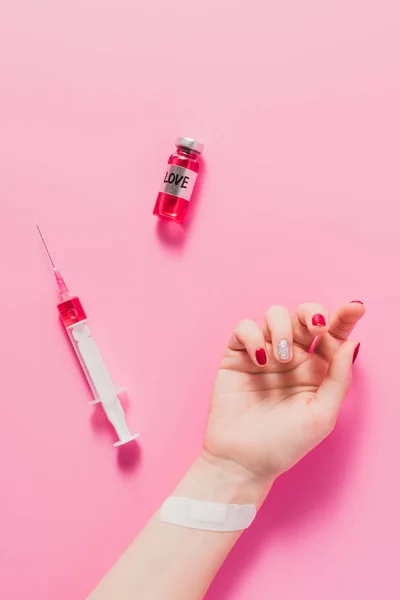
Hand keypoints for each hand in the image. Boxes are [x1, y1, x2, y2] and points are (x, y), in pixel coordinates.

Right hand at [203, 302, 364, 497]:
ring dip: (282, 329)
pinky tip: (259, 360)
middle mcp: (292, 357)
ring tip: (282, 358)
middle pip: (304, 316)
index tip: (355, 308)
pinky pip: (244, 328)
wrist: (242, 460)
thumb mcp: (322, 415)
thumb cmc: (284, 444)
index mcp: (316, 369)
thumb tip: (352, 343)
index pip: (333, 335)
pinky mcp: (237, 355)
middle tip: (315, 329)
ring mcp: (264, 353)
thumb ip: (338, 378)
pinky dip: (253, 337)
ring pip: (274, 314)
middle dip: (311, 313)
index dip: (344, 317)